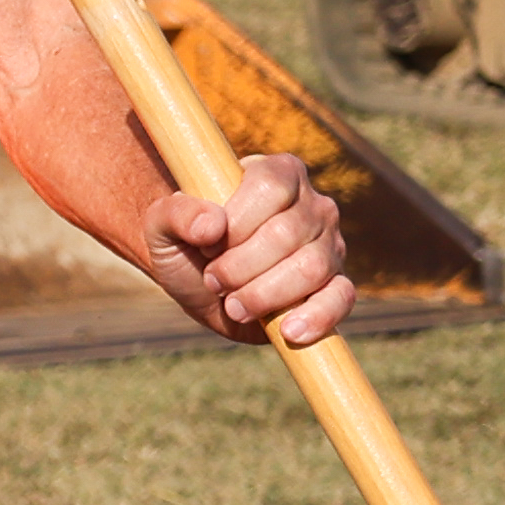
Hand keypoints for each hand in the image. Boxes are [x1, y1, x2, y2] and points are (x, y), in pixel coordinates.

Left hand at [152, 149, 351, 347]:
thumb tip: (212, 225)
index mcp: (276, 173)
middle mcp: (312, 204)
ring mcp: (330, 244)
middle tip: (213, 280)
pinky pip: (342, 297)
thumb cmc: (186, 244)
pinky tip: (288, 331)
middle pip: (286, 233)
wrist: (202, 283)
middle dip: (240, 267)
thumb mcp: (162, 225)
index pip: (269, 187)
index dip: (236, 223)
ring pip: (311, 267)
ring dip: (264, 295)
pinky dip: (317, 317)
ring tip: (235, 305)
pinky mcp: (336, 283)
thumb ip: (175, 214)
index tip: (207, 246)